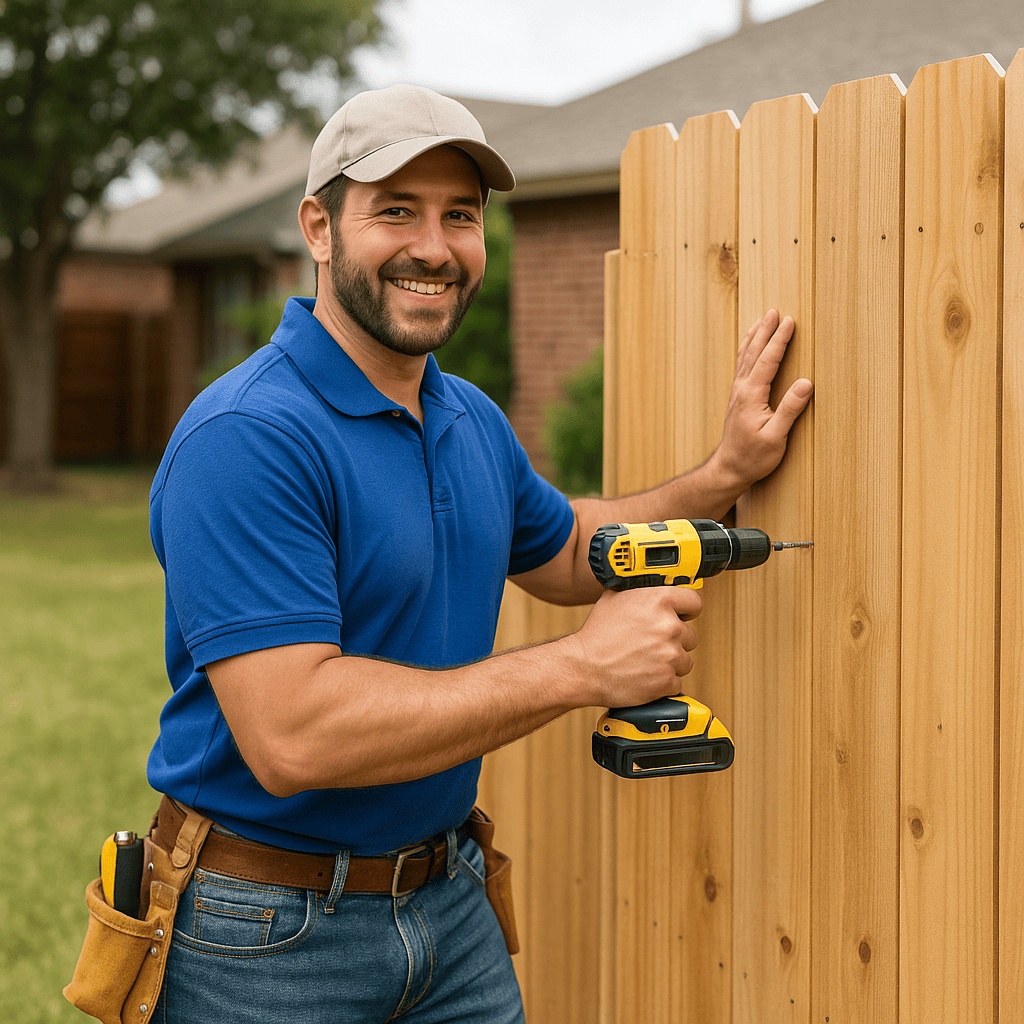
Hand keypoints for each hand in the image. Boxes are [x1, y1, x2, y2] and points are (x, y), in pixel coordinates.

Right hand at [571, 586, 701, 707]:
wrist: (583, 667)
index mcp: (659, 600)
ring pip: (684, 660)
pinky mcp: (667, 680)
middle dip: (674, 641)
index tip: (682, 616)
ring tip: (645, 660)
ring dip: (669, 662)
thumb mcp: (615, 599)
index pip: (694, 602)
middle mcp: (668, 626)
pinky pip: (676, 681)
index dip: (687, 611)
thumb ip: (641, 592)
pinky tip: (644, 675)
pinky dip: (663, 681)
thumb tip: (654, 586)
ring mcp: (670, 655)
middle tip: (651, 644)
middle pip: (690, 636)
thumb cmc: (596, 635)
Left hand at [713, 310, 812, 490]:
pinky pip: (741, 367)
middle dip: (765, 331)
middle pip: (753, 353)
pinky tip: (749, 348)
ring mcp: (737, 394)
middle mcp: (741, 390)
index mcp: (752, 396)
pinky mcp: (737, 399)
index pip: (767, 361)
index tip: (789, 320)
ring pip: (744, 358)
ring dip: (754, 337)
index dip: (779, 340)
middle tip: (774, 311)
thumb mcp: (776, 437)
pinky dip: (746, 351)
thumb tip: (806, 383)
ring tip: (761, 320)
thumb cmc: (754, 457)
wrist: (729, 469)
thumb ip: (790, 410)